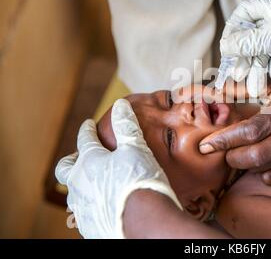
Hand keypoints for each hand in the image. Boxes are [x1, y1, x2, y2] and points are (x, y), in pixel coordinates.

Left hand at [55, 99, 180, 238]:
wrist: (143, 222)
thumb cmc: (139, 182)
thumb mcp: (136, 148)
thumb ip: (126, 126)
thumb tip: (120, 105)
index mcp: (89, 162)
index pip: (84, 139)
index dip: (87, 130)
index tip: (88, 124)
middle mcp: (79, 184)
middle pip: (66, 168)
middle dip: (71, 160)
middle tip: (77, 157)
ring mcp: (82, 207)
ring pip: (73, 193)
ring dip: (80, 186)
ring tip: (90, 184)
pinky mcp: (90, 226)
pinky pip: (84, 214)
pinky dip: (90, 206)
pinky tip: (100, 206)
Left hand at [201, 68, 270, 183]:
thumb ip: (256, 86)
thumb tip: (222, 92)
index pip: (253, 130)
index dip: (226, 139)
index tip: (207, 144)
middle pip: (258, 155)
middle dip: (232, 156)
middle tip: (220, 149)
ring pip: (266, 168)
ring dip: (244, 164)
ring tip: (234, 151)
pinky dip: (261, 171)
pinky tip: (255, 160)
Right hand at [218, 0, 270, 95]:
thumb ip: (249, 42)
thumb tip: (225, 46)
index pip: (245, 11)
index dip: (234, 30)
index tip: (227, 50)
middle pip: (253, 35)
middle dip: (246, 58)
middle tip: (237, 76)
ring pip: (265, 50)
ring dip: (261, 70)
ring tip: (255, 89)